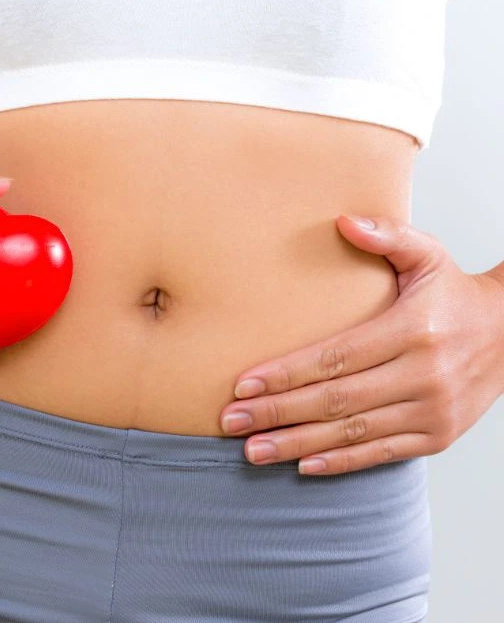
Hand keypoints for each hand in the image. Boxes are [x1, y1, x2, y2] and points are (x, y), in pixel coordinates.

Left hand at [218, 214, 503, 474]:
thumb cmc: (455, 295)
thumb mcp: (428, 256)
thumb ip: (387, 235)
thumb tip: (342, 221)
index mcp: (412, 331)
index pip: (335, 357)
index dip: (286, 374)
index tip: (243, 385)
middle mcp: (424, 375)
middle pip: (336, 399)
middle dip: (278, 412)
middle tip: (231, 422)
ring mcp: (432, 411)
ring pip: (353, 432)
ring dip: (298, 444)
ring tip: (254, 449)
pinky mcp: (437, 436)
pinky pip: (381, 454)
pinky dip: (341, 462)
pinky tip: (303, 465)